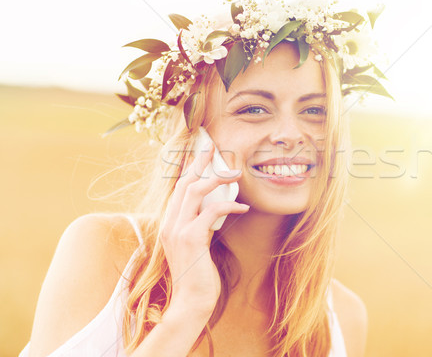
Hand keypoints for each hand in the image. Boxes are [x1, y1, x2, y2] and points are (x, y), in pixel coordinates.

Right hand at [160, 141, 248, 314]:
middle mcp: (170, 223)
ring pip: (195, 191)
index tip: (200, 153)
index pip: (177, 188)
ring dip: (217, 179)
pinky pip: (211, 211)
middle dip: (200, 163)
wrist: (191, 301)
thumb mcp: (196, 245)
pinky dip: (229, 205)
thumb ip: (200, 225)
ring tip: (236, 174)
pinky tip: (243, 208)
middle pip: (184, 182)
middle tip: (214, 148)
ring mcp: (178, 229)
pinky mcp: (191, 237)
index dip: (189, 168)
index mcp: (169, 223)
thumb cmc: (197, 275)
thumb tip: (214, 208)